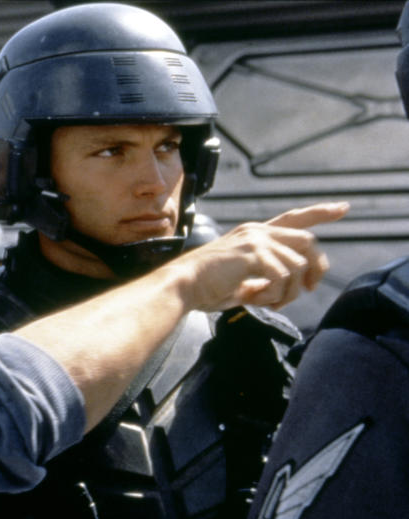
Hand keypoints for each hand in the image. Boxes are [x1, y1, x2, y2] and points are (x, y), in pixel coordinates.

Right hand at [174, 201, 348, 310]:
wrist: (181, 286)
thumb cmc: (203, 287)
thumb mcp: (239, 283)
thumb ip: (260, 282)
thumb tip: (278, 293)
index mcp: (253, 234)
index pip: (294, 218)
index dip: (320, 212)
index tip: (343, 208)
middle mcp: (257, 231)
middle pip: (307, 241)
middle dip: (316, 268)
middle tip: (308, 290)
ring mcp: (256, 240)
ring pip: (298, 265)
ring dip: (290, 291)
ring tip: (269, 303)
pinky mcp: (253, 253)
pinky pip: (283, 277)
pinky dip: (276, 295)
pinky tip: (259, 301)